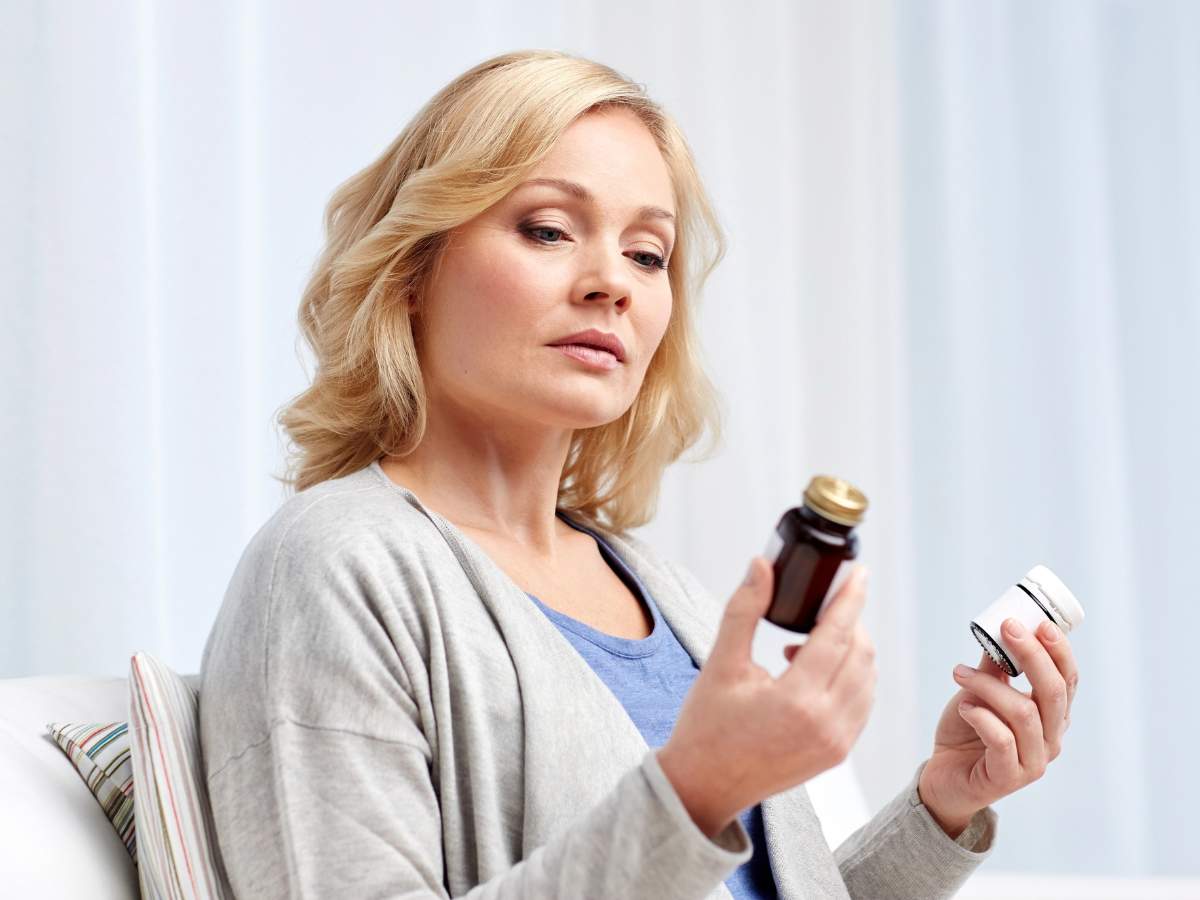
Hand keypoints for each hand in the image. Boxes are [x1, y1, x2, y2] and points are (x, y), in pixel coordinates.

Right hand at [657, 557, 875, 838]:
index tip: (858, 574)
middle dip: (850, 621)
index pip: (837, 636)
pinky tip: (817, 668)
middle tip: (825, 603)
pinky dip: (852, 676)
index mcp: (796, 701)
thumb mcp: (721, 663)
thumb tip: (761, 565)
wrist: (705, 786)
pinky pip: (862, 702)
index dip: (850, 599)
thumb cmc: (707, 727)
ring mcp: (837, 742)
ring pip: (867, 678)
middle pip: (860, 654)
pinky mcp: (838, 753)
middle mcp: (826, 724)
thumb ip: (744, 610)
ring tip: (810, 639)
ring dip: (852, 648)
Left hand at [918, 617, 1079, 836]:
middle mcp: (1051, 739)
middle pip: (1054, 693)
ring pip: (1024, 713)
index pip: (1068, 681)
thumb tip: (1000, 629)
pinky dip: (981, 716)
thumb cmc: (968, 732)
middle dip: (1033, 655)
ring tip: (960, 672)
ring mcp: (1033, 762)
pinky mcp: (1008, 778)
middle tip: (1008, 628)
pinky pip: (1002, 739)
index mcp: (1052, 717)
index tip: (1040, 623)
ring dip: (989, 685)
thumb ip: (995, 668)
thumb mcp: (981, 693)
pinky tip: (963, 707)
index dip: (1059, 651)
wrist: (944, 777)